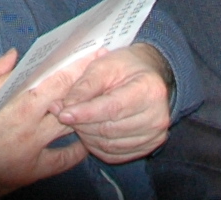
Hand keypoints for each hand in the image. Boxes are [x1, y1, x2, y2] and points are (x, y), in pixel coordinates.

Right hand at [0, 50, 86, 197]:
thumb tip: (15, 55)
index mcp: (14, 97)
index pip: (56, 76)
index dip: (78, 64)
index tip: (93, 54)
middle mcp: (29, 120)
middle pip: (68, 98)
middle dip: (87, 84)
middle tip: (103, 72)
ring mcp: (32, 147)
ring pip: (69, 126)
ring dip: (84, 113)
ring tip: (98, 103)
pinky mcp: (31, 171)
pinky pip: (63, 161)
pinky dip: (76, 152)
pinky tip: (84, 143)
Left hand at [52, 43, 173, 164]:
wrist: (148, 75)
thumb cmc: (124, 67)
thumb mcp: (103, 65)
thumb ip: (84, 86)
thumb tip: (64, 109)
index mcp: (149, 90)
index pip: (112, 108)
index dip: (85, 113)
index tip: (63, 114)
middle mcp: (157, 116)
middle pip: (110, 129)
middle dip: (82, 124)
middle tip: (64, 115)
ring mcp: (155, 135)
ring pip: (110, 145)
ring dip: (87, 136)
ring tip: (77, 122)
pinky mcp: (149, 147)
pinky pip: (116, 155)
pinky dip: (97, 147)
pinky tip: (90, 134)